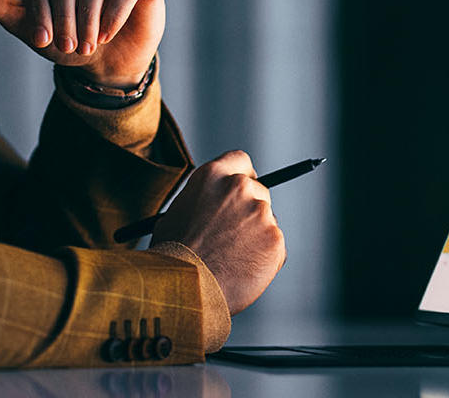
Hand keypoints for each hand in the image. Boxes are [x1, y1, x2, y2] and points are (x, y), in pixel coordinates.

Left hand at [0, 0, 164, 86]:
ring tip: (86, 44)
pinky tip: (106, 34)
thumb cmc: (63, 35)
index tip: (38, 38)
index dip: (36, 3)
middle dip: (62, 11)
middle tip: (64, 44)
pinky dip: (114, 11)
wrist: (107, 61)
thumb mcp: (23, 21)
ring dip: (87, 15)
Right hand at [149, 151, 285, 314]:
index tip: (241, 191)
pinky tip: (241, 271)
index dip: (242, 176)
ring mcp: (260, 213)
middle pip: (258, 191)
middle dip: (250, 210)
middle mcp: (240, 187)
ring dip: (255, 237)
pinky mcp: (275, 239)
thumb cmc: (172, 255)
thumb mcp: (178, 212)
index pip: (240, 161)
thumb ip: (202, 201)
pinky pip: (274, 247)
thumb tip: (215, 206)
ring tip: (230, 260)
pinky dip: (263, 259)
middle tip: (236, 234)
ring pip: (266, 222)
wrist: (184, 288)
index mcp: (213, 175)